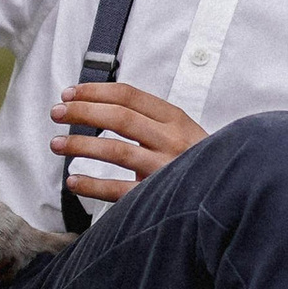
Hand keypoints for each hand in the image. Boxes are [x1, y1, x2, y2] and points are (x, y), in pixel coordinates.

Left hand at [50, 81, 202, 204]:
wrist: (232, 192)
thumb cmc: (201, 161)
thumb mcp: (183, 132)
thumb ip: (151, 120)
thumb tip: (103, 108)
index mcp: (175, 119)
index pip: (129, 96)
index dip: (94, 91)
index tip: (70, 93)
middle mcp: (171, 140)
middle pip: (119, 118)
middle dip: (82, 112)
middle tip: (57, 113)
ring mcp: (165, 168)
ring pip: (116, 151)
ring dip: (80, 145)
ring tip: (56, 144)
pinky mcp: (160, 196)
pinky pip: (120, 190)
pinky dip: (93, 185)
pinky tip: (72, 182)